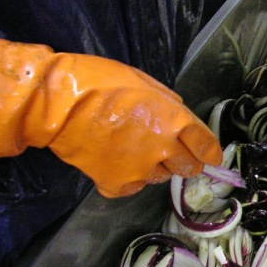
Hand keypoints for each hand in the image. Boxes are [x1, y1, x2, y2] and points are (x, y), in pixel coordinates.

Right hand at [0, 39, 221, 197]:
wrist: (55, 104)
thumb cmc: (98, 82)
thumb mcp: (142, 81)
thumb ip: (166, 102)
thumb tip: (179, 114)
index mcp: (173, 120)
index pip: (206, 145)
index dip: (211, 152)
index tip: (211, 156)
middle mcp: (163, 149)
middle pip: (189, 167)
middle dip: (186, 161)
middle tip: (173, 152)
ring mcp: (140, 170)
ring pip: (160, 176)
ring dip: (155, 166)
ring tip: (133, 149)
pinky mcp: (117, 184)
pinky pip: (133, 186)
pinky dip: (128, 177)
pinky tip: (115, 160)